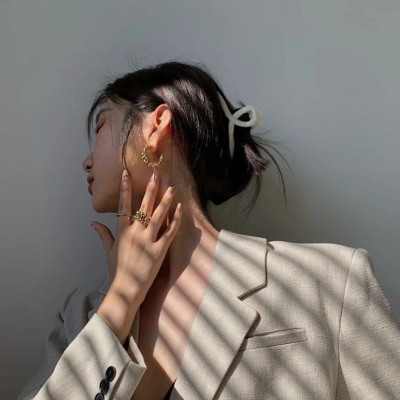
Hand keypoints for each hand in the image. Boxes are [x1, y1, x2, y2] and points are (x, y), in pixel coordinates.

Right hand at [91, 169, 181, 301]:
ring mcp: (148, 241)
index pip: (123, 204)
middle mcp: (135, 233)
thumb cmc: (117, 271)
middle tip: (156, 174)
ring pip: (158, 215)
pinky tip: (180, 208)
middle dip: (150, 188)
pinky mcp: (160, 250)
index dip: (125, 188)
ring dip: (165, 200)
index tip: (126, 173)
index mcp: (122, 231)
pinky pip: (170, 231)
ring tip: (171, 186)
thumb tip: (93, 222)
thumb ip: (103, 234)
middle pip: (143, 206)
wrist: (126, 290)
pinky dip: (175, 219)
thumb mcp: (108, 251)